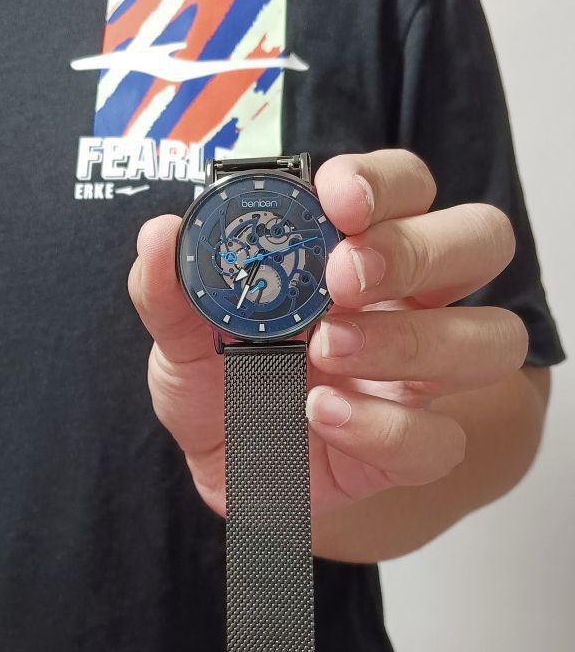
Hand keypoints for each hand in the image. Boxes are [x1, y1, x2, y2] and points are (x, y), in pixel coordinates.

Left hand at [127, 150, 527, 517]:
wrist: (223, 469)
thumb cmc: (218, 384)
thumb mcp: (180, 336)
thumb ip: (170, 291)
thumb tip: (161, 237)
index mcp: (359, 251)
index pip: (408, 187)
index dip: (384, 182)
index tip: (335, 199)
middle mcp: (408, 302)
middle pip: (480, 240)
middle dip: (417, 249)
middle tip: (343, 277)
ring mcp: (420, 377)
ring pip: (491, 338)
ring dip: (411, 339)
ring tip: (327, 348)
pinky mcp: (412, 450)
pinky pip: (438, 440)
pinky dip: (382, 427)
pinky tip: (319, 412)